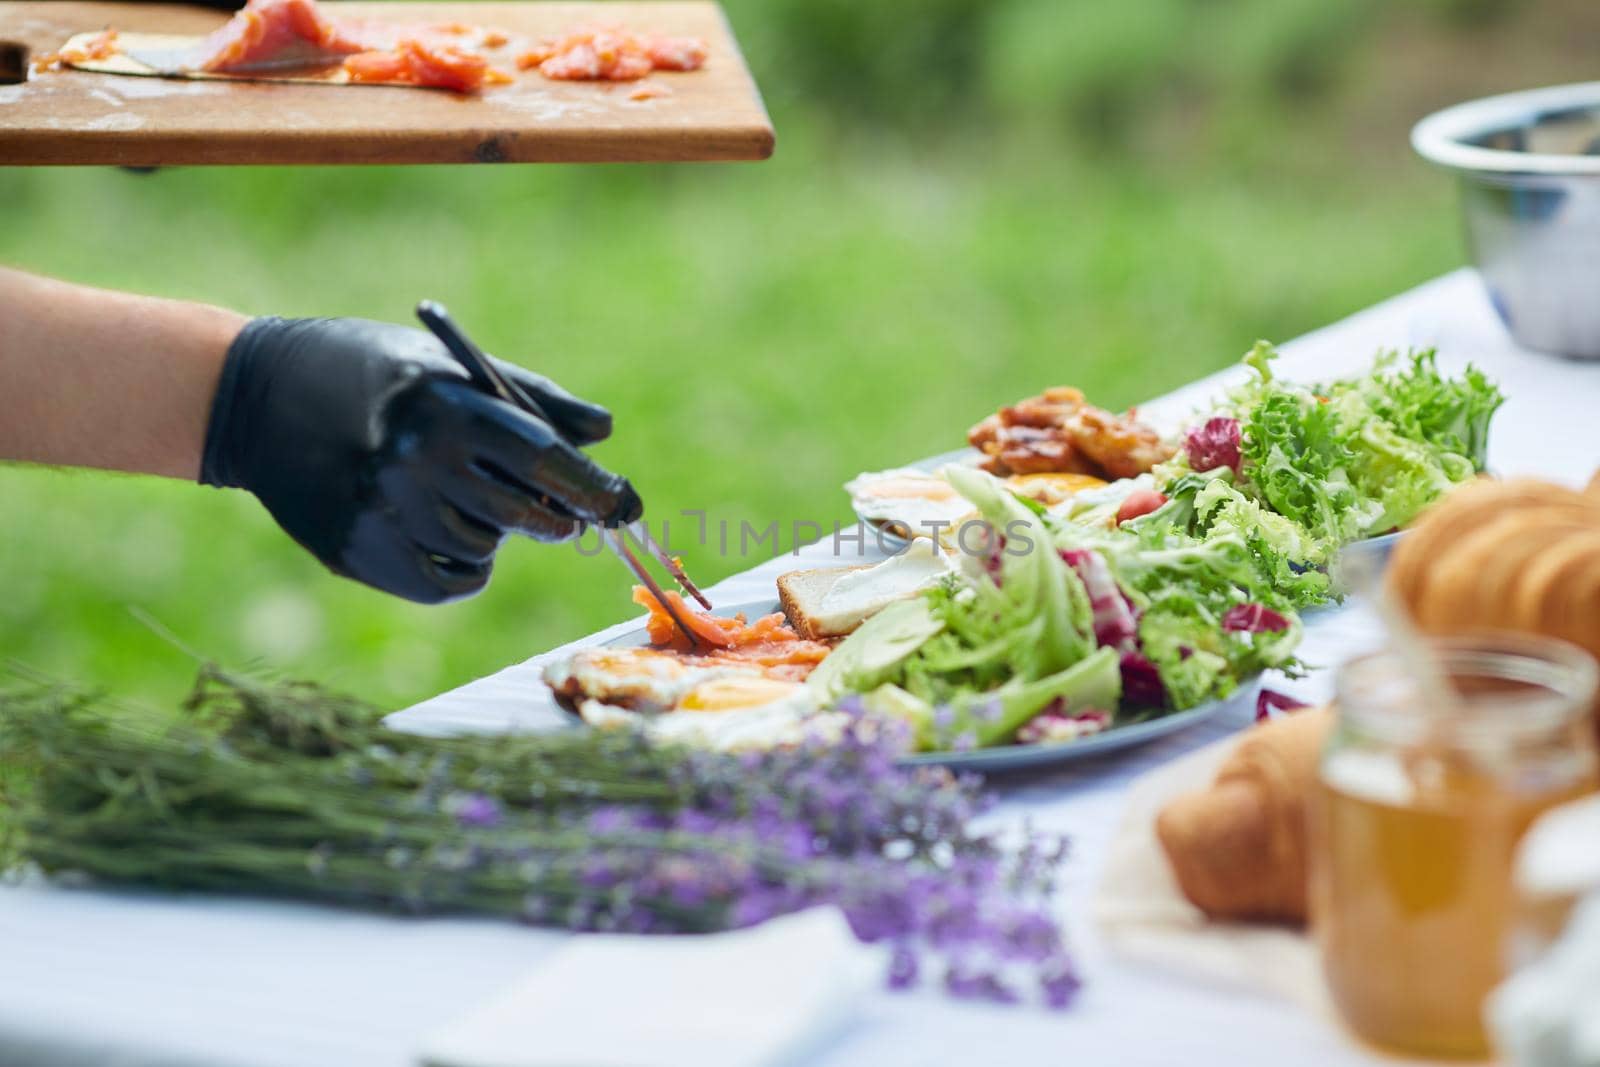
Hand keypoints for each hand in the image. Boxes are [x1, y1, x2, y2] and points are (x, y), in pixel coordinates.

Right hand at [201, 316, 639, 602]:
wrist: (255, 398)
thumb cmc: (369, 371)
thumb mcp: (447, 367)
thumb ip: (532, 401)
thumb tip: (604, 433)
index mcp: (446, 407)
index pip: (545, 461)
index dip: (593, 489)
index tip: (623, 505)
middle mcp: (415, 463)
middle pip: (528, 514)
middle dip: (553, 514)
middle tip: (553, 506)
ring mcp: (384, 514)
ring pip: (488, 548)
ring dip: (492, 531)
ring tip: (453, 492)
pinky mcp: (360, 554)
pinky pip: (451, 581)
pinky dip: (460, 564)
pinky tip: (434, 526)